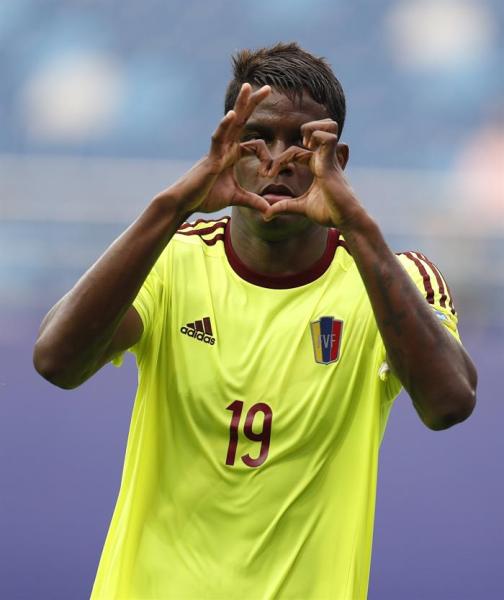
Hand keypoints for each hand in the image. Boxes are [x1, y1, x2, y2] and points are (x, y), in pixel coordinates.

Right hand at [166, 83, 272, 215]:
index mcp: (232, 155)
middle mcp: (225, 148)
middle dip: (253, 104)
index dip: (266, 157)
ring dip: (240, 105)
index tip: (269, 174)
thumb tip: (269, 211)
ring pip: (230, 123)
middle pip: (242, 121)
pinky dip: (224, 126)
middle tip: (267, 87)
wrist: (184, 203)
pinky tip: (232, 114)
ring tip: (247, 87)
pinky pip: (218, 139)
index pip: (255, 145)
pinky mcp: (210, 158)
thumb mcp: (235, 199)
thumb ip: (253, 201)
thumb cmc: (205, 197)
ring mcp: (217, 150)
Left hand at [263, 119, 361, 227]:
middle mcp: (324, 158)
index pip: (297, 150)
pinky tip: (308, 149)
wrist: (346, 220)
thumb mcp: (301, 208)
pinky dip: (317, 137)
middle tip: (291, 151)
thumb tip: (266, 215)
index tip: (267, 175)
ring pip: (328, 126)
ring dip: (312, 129)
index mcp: (316, 166)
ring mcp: (329, 158)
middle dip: (304, 130)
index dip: (280, 159)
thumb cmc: (329, 212)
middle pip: (319, 128)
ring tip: (304, 145)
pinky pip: (328, 137)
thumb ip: (284, 207)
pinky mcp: (332, 163)